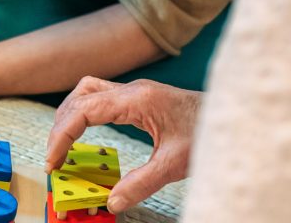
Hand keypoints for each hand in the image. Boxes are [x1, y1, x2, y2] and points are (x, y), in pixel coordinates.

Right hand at [45, 77, 200, 213]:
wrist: (236, 116)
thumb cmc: (210, 132)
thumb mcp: (175, 164)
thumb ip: (141, 183)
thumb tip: (111, 201)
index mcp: (137, 100)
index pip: (83, 110)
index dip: (61, 135)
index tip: (53, 160)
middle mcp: (131, 90)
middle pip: (78, 99)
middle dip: (60, 128)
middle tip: (55, 158)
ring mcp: (134, 91)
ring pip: (85, 91)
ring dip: (69, 115)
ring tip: (63, 143)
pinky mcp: (138, 97)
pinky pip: (98, 96)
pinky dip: (83, 112)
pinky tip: (84, 130)